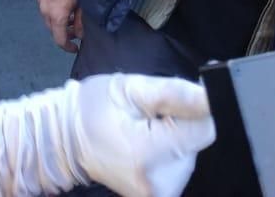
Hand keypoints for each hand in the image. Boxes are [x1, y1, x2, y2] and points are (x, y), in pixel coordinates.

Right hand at [0, 75, 214, 196]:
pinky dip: (167, 154)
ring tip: (142, 131)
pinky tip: (145, 147)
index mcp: (155, 154)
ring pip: (189, 154)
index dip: (189, 110)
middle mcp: (163, 184)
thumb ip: (175, 93)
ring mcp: (161, 195)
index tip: (163, 107)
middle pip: (197, 143)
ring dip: (173, 140)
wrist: (63, 139)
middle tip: (146, 118)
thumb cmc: (92, 108)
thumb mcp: (131, 88)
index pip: (206, 128)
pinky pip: (179, 167)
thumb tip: (212, 98)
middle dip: (179, 125)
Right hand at [38, 0, 82, 51]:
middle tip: (74, 32)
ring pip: (47, 16)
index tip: (76, 48)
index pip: (59, 38)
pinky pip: (44, 5)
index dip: (67, 46)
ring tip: (70, 17)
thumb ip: (81, 21)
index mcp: (56, 14)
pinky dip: (53, 9)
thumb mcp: (83, 3)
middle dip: (62, 33)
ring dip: (57, 21)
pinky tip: (63, 2)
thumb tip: (80, 34)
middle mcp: (44, 9)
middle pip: (51, 28)